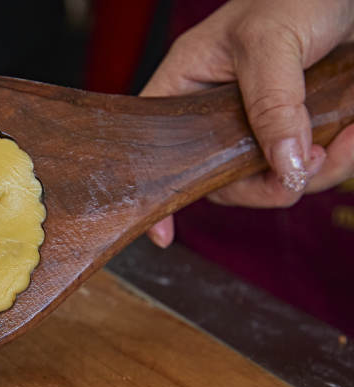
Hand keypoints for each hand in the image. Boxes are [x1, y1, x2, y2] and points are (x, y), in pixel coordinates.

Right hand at [142, 0, 353, 247]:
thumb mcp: (273, 42)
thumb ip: (273, 104)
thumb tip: (282, 166)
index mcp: (188, 84)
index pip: (159, 146)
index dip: (160, 189)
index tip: (163, 236)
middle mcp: (218, 111)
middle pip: (223, 177)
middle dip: (267, 183)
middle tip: (305, 169)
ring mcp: (260, 122)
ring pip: (272, 176)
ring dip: (317, 171)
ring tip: (347, 138)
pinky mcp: (300, 127)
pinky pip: (310, 164)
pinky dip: (341, 157)